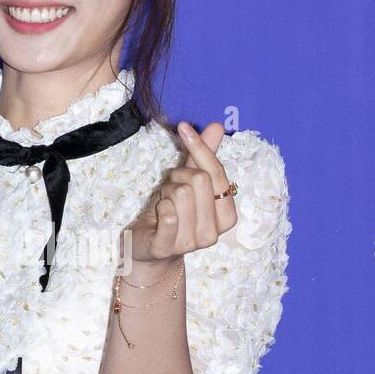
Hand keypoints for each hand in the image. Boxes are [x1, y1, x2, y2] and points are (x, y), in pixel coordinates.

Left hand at [125, 121, 237, 269]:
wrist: (149, 247)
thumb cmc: (172, 211)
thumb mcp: (188, 181)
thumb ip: (203, 156)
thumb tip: (218, 126)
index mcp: (226, 216)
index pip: (219, 174)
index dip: (201, 148)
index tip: (185, 127)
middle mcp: (214, 232)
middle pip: (199, 180)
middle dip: (178, 176)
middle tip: (170, 188)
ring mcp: (192, 243)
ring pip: (181, 193)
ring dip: (165, 191)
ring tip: (164, 203)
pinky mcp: (167, 247)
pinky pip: (168, 213)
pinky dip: (159, 206)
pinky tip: (158, 214)